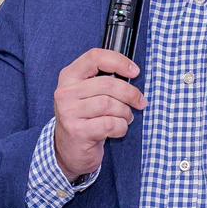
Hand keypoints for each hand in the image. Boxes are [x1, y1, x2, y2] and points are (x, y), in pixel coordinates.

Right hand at [53, 49, 146, 179]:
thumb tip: (133, 73)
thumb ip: (103, 80)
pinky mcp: (78, 131)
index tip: (135, 71)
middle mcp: (66, 92)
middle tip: (140, 102)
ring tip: (126, 117)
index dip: (119, 61)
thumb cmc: (85, 117)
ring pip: (110, 105)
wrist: (69, 149)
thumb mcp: (87, 94)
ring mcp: (69, 112)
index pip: (95, 57)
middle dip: (130, 93)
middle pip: (108, 84)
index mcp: (69, 76)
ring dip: (125, 112)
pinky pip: (110, 124)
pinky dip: (121, 127)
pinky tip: (118, 129)